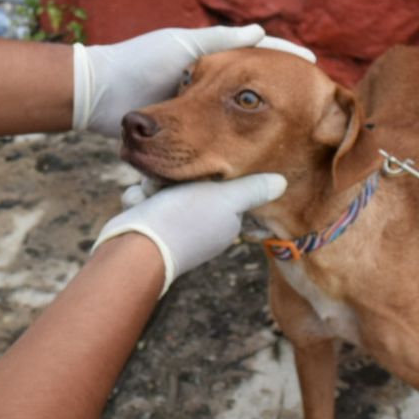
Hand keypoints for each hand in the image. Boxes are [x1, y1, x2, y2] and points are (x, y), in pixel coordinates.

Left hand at [72, 25, 315, 136]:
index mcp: (209, 65)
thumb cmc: (139, 61)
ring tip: (292, 142)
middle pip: (251, 99)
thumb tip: (260, 32)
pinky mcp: (179, 143)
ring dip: (258, 137)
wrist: (98, 94)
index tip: (315, 71)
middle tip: (312, 114)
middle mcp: (205, 92)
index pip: (257, 64)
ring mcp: (193, 120)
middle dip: (278, 106)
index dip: (285, 67)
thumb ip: (220, 41)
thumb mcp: (183, 44)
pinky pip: (208, 153)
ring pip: (233, 129)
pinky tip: (253, 167)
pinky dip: (228, 159)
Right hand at [92, 172, 287, 292]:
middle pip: (188, 186)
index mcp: (225, 224)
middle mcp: (201, 231)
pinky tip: (138, 207)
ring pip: (162, 190)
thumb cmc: (184, 218)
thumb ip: (252, 189)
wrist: (136, 247)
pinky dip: (138, 202)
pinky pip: (143, 203)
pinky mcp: (146, 231)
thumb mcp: (225, 198)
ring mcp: (172, 232)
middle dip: (175, 179)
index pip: (220, 188)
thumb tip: (282, 182)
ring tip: (152, 193)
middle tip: (172, 182)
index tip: (198, 170)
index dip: (207, 174)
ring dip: (153, 187)